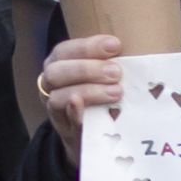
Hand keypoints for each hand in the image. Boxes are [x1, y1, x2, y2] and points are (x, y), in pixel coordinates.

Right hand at [36, 33, 128, 161]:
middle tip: (116, 73)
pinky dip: (74, 113)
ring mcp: (55, 110)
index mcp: (59, 64)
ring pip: (57, 97)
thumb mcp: (103, 73)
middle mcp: (50, 85)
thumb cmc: (104, 93)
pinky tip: (85, 107)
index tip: (115, 45)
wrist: (97, 135)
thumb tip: (130, 49)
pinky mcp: (65, 131)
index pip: (65, 51)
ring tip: (116, 92)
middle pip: (56, 72)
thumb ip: (109, 60)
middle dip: (87, 70)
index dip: (88, 47)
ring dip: (87, 91)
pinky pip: (65, 122)